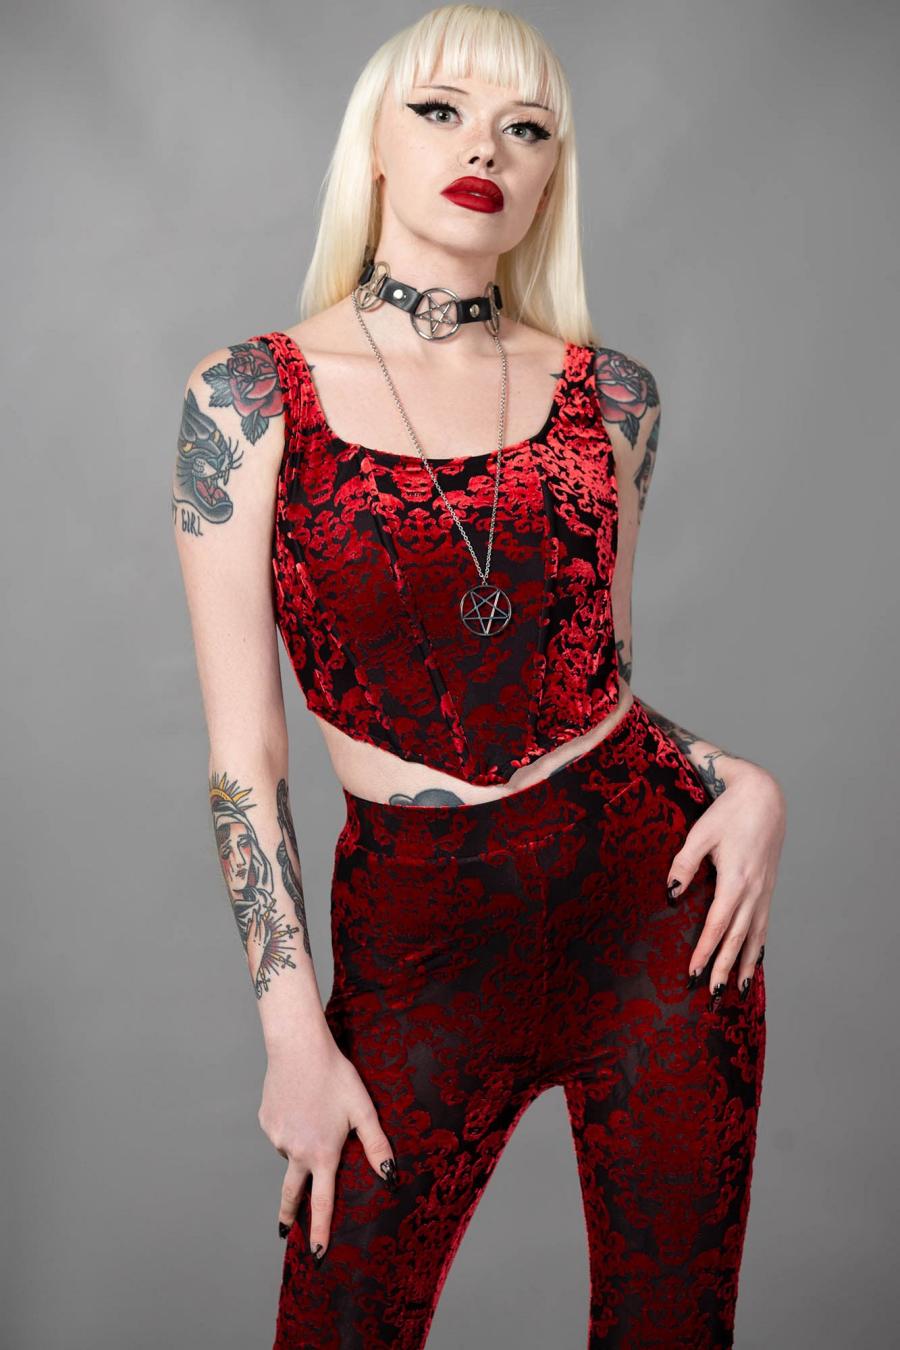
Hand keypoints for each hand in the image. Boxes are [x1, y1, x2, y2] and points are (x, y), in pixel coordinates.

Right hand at [258, 1028, 398, 1262]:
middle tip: (286, 1233)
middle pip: (291, 1193)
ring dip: (300, 1148)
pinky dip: (291, 1127)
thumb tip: (391, 1176)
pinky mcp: (266, 1121)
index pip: (322, 1202)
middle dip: (289, 1215)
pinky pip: (281, 1132)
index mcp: (322, 1153)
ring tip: (315, 1114)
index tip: (316, 1254)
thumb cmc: (335, 1076)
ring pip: (291, 1152)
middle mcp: (296, 1151)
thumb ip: (377, 1146)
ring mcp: (277, 1137)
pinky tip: (300, 1104)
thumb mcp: (363, 1109)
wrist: (298, 1047)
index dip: (320, 1230)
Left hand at [667, 761, 786, 999]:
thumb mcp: (700, 834)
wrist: (764, 798)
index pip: (717, 925)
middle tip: (713, 996)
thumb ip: (684, 865)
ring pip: (755, 938)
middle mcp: (754, 892)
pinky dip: (758, 948)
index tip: (693, 973)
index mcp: (736, 880)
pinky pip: (763, 926)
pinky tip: (754, 963)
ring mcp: (764, 892)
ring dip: (745, 966)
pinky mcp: (768, 889)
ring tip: (737, 992)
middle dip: (725, 969)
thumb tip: (671, 894)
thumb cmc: (728, 814)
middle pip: (737, 939)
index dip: (705, 951)